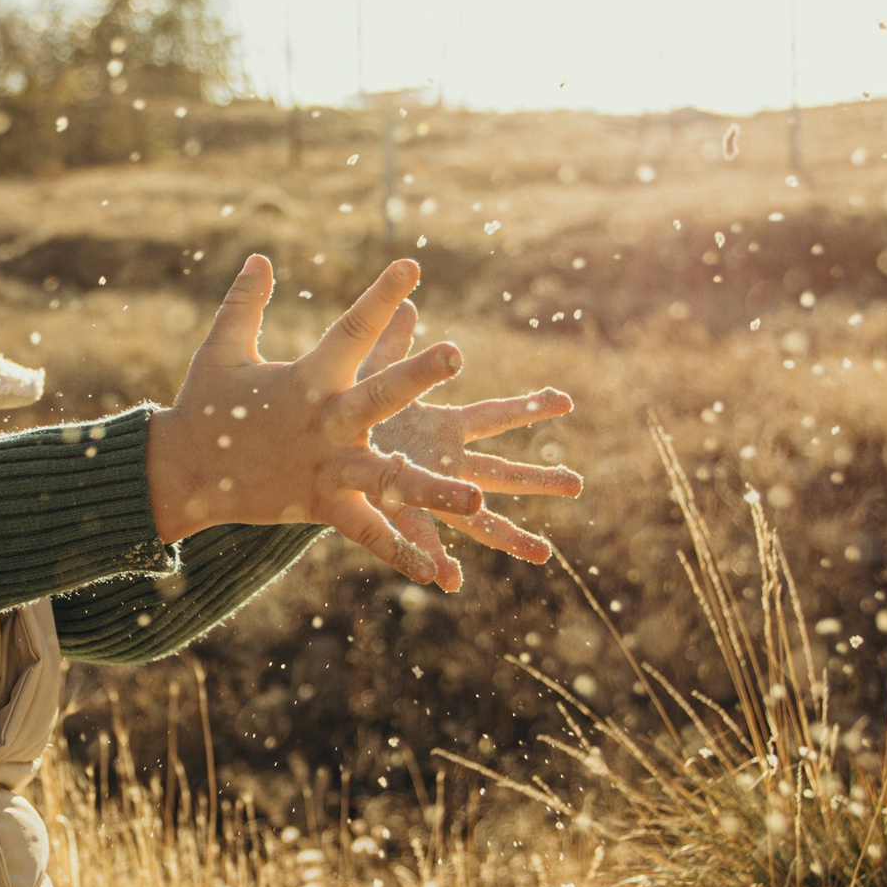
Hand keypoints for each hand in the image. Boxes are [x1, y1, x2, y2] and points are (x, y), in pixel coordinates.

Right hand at [146, 256, 483, 584]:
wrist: (179, 472)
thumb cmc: (203, 406)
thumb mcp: (222, 349)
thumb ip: (245, 303)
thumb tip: (260, 257)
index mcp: (306, 379)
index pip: (350, 330)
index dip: (380, 296)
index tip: (413, 265)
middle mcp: (322, 422)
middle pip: (376, 396)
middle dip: (415, 375)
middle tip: (454, 354)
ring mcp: (325, 467)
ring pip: (385, 478)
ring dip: (432, 488)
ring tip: (475, 495)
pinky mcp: (321, 505)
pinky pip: (367, 533)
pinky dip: (400, 554)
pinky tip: (438, 576)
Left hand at [359, 300, 581, 589]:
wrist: (308, 446)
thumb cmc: (340, 407)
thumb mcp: (367, 373)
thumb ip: (391, 344)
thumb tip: (408, 304)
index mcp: (441, 429)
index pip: (494, 416)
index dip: (528, 407)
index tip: (566, 400)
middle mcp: (442, 464)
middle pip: (499, 471)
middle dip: (538, 479)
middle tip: (578, 484)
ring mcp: (423, 492)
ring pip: (473, 518)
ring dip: (508, 536)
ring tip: (544, 556)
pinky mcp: (393, 512)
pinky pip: (415, 541)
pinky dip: (432, 564)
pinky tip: (450, 583)